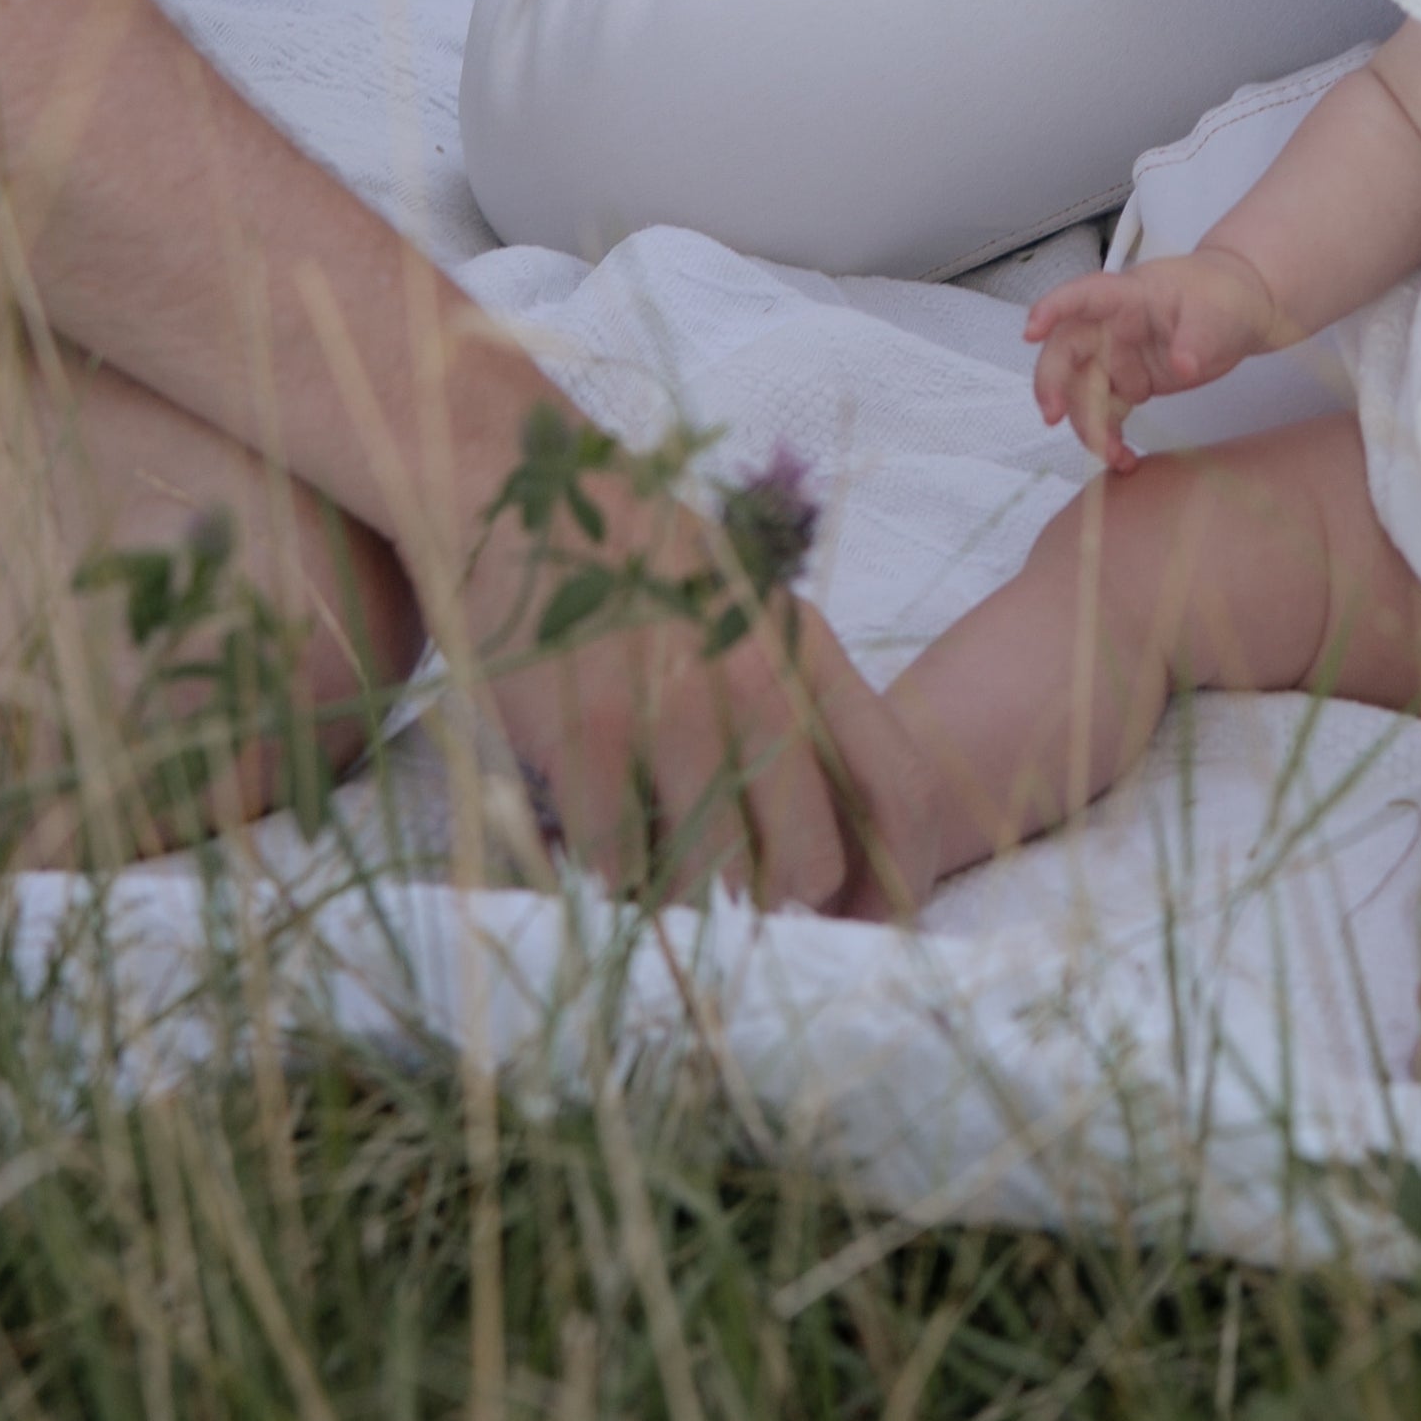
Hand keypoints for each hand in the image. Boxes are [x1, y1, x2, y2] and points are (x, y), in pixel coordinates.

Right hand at [459, 448, 884, 907]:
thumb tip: (832, 858)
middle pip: (814, 862)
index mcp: (811, 653)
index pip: (904, 793)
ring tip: (653, 874)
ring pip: (715, 882)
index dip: (899, 885)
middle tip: (738, 920)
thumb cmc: (636, 573)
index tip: (864, 928)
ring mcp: (671, 706)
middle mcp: (758, 681)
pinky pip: (618, 863)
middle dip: (780, 913)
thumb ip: (798, 713)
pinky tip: (593, 845)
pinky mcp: (586, 729)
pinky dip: (608, 879)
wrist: (516, 492)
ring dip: (684, 906)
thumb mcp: (746, 618)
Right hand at [1022, 244, 1282, 466]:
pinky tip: (1123, 459)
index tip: (1031, 331)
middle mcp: (1110, 325)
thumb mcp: (1217, 315)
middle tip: (1053, 414)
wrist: (1239, 313)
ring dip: (1088, 425)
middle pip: (1066, 350)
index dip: (1053, 309)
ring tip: (1113, 456)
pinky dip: (1109, 439)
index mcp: (1128, 296)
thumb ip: (1197, 339)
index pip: (1084, 295)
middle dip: (1052, 382)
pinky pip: (1105, 414)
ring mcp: (1115, 356)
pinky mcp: (1125, 383)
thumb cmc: (1222, 298)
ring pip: (1082, 391)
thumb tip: (1182, 365)